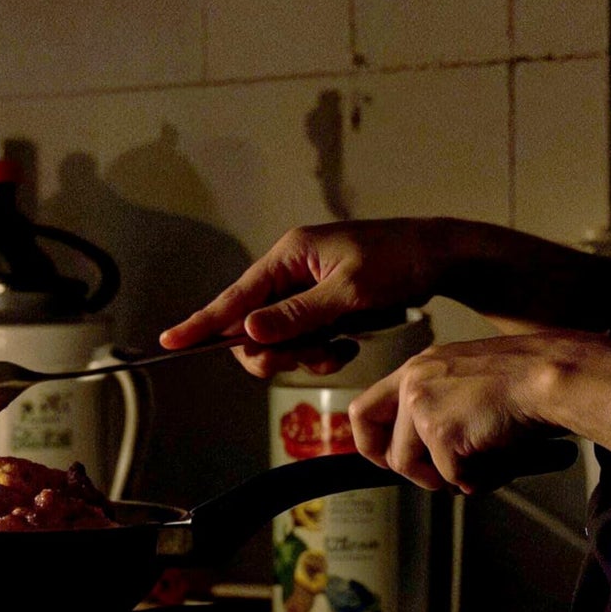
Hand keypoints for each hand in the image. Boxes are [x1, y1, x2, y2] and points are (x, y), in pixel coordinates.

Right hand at [159, 220, 448, 380]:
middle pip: (253, 326)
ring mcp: (305, 289)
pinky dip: (320, 351)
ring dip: (305, 353)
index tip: (171, 342)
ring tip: (340, 348)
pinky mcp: (321, 305)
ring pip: (279, 339)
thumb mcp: (350, 291)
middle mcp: (290, 271)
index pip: (235, 296)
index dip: (203, 323)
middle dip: (276, 350)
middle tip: (311, 355)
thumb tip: (248, 331)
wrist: (439, 256)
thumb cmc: (400, 261)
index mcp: (290, 256)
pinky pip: (303, 340)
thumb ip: (298, 315)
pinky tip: (346, 344)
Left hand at [348, 336, 567, 491]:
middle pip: (379, 445)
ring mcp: (423, 406)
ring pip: (412, 467)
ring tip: (484, 462)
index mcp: (419, 368)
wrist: (551, 375)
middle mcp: (413, 383)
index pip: (365, 409)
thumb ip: (440, 409)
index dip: (371, 443)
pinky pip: (451, 476)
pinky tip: (500, 457)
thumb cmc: (526, 380)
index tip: (385, 460)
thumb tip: (430, 457)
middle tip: (436, 477)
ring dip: (448, 477)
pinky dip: (478, 477)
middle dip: (408, 471)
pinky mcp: (441, 431)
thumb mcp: (468, 383)